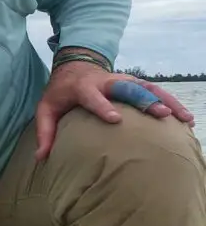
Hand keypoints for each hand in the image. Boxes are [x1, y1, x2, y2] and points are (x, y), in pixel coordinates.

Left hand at [34, 59, 195, 160]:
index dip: (102, 107)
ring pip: (148, 88)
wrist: (74, 67)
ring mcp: (122, 80)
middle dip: (145, 100)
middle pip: (127, 89)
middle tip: (162, 115)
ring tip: (185, 119)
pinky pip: (155, 90)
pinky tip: (185, 119)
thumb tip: (41, 158)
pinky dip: (171, 102)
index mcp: (82, 88)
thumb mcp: (46, 109)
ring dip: (167, 101)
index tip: (115, 120)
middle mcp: (105, 82)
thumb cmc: (60, 93)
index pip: (92, 97)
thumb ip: (45, 132)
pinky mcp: (134, 82)